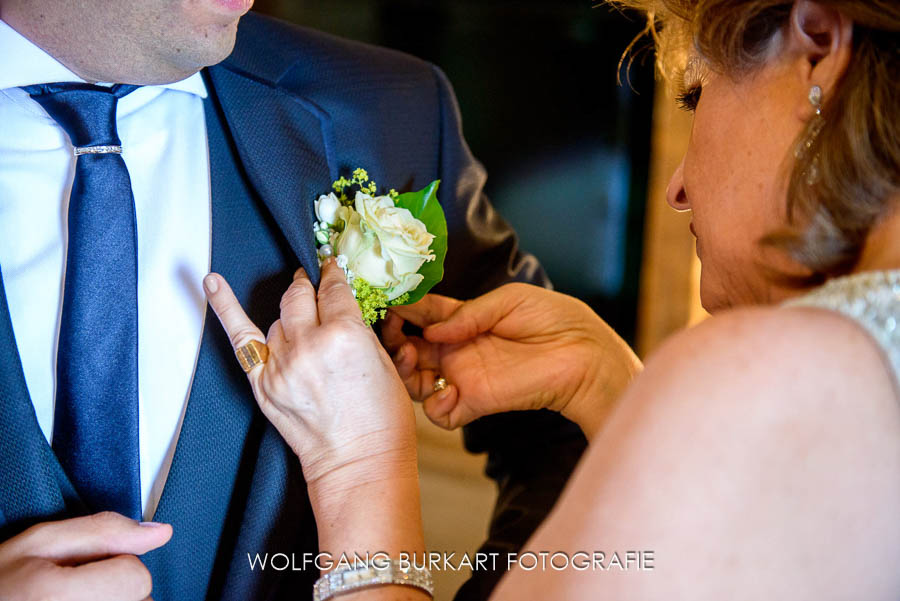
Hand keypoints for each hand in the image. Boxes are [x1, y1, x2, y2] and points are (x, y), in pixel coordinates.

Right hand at [0, 512, 171, 600]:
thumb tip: (160, 534)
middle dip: (118, 585)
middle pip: (140, 599)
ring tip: (75, 599)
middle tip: (76, 587)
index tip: (89, 566)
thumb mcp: (41, 543)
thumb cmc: (2, 583)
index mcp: (58, 598)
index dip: (118, 562)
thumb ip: (104, 532)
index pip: (137, 576)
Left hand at [204, 259, 417, 491]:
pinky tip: (212, 282)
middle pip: (300, 296)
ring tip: (303, 323)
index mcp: (346, 334)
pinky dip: (224, 306)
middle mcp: (309, 344)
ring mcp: (281, 364)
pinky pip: (240, 336)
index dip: (333, 275)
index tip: (331, 267)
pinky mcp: (262, 383)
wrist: (359, 463)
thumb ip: (357, 330)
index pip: (334, 290)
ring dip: (290, 315)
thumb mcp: (385, 362)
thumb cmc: (381, 421)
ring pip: (277, 318)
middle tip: (313, 284)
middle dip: (308, 286)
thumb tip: (340, 308)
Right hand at [384, 283, 641, 436]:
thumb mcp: (509, 300)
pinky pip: (439, 414)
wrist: (585, 354)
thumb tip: (431, 329)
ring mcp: (463, 377)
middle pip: (408, 349)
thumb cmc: (554, 319)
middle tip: (391, 331)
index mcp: (462, 321)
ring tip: (407, 355)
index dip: (401, 309)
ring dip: (402, 370)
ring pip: (415, 381)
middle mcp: (456, 349)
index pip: (420, 315)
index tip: (387, 301)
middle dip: (392, 340)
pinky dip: (432, 405)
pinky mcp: (475, 403)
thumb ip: (466, 313)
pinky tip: (441, 388)